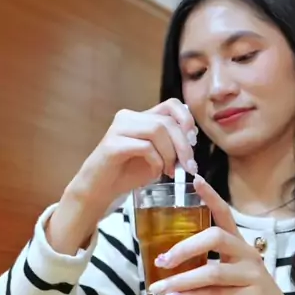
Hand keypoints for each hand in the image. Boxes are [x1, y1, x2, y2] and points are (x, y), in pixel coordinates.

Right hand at [48, 100, 197, 254]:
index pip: (171, 104)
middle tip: (190, 166)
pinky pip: (145, 147)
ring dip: (170, 153)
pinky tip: (156, 172)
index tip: (193, 141)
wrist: (100, 189)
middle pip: (166, 121)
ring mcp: (118, 129)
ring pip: (157, 130)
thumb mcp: (157, 156)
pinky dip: (156, 161)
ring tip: (170, 171)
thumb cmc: (128, 172)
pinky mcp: (112, 144)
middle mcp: (128, 118)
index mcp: (141, 117)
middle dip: (183, 145)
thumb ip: (171, 144)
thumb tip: (192, 138)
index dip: (186, 119)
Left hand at [151, 176, 294, 294]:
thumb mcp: (229, 273)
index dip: (211, 197)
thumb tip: (169, 262)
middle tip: (162, 259)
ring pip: (212, 271)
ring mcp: (250, 275)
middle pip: (215, 238)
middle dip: (185, 246)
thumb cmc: (247, 292)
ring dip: (181, 279)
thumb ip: (206, 264)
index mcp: (240, 244)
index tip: (195, 180)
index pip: (225, 214)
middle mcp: (246, 254)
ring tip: (159, 286)